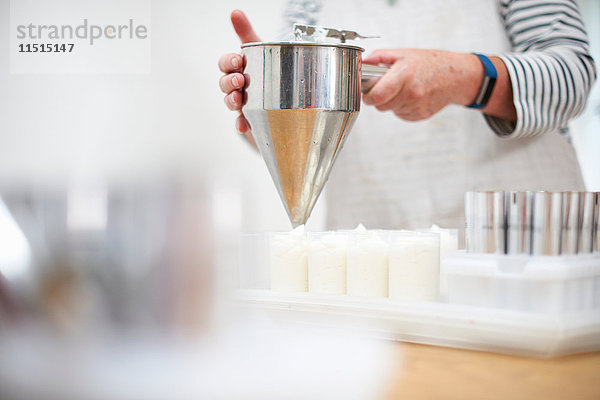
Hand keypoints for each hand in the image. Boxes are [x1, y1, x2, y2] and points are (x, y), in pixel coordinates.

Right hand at [218, 10, 259, 144]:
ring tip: (238, 100)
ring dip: (231, 101)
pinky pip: (240, 123)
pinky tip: (244, 126)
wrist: (281, 101)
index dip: (228, 62)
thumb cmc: (266, 72)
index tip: (238, 60)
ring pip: (230, 102)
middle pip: (224, 83)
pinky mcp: (249, 120)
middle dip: (229, 82)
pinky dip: (240, 125)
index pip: (225, 63)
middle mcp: (237, 86)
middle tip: (240, 80)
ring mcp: (242, 104)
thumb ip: (247, 33)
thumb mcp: (260, 51)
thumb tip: (235, 12)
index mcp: (238, 68)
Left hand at [362, 49, 515, 121]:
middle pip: (381, 106)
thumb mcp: (404, 53)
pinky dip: (401, 108)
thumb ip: (380, 56)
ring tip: (402, 89)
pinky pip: (401, 115)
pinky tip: (410, 96)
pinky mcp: (420, 115)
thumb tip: (363, 62)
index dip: (368, 96)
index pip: (377, 96)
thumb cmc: (431, 63)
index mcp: (404, 75)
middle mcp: (411, 93)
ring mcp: (416, 106)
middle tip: (386, 87)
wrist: (456, 76)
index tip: (368, 93)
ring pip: (390, 111)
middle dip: (379, 98)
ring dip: (391, 103)